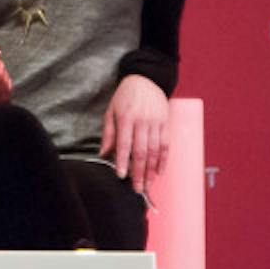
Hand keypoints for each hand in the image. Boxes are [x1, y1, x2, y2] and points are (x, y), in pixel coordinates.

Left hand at [101, 74, 169, 193]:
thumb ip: (108, 134)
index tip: (121, 176)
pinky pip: (166, 145)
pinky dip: (163, 160)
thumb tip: (103, 154)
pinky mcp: (166, 124)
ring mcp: (156, 123)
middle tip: (137, 189)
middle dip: (139, 173)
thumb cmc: (125, 97)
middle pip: (141, 152)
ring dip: (151, 170)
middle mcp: (142, 122)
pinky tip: (159, 172)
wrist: (146, 79)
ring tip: (147, 185)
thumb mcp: (111, 112)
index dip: (122, 161)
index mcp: (126, 119)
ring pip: (155, 151)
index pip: (124, 144)